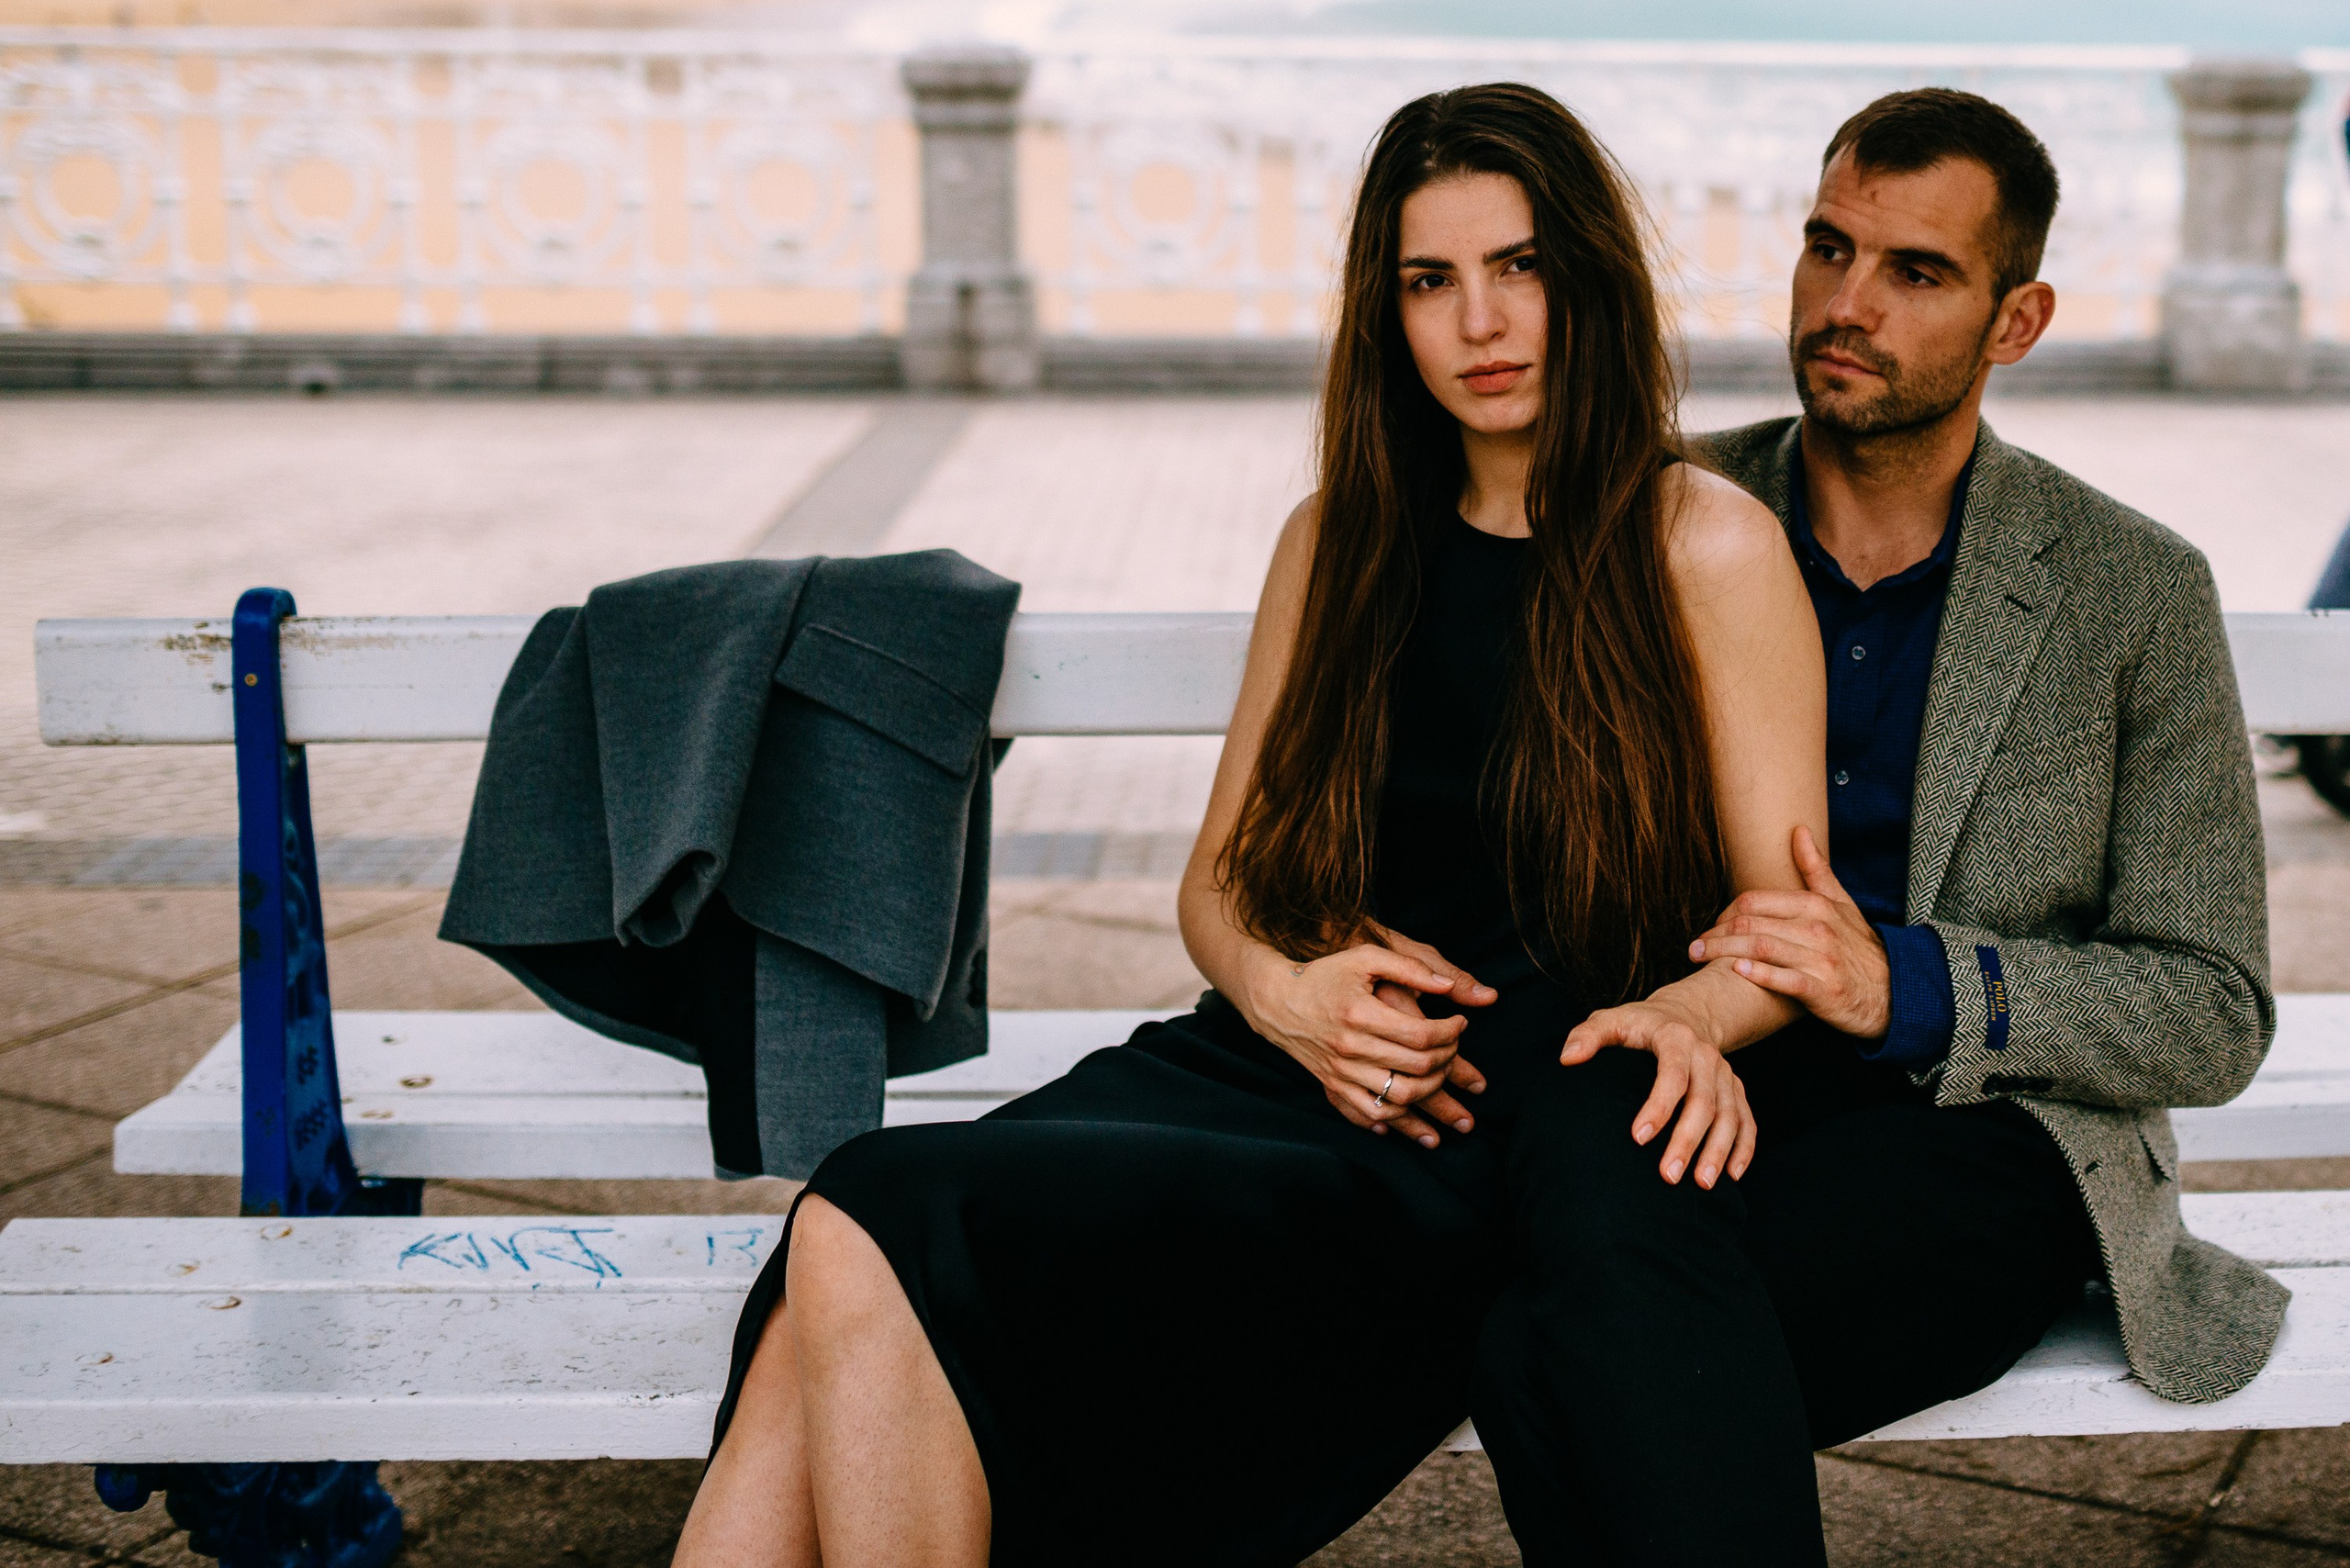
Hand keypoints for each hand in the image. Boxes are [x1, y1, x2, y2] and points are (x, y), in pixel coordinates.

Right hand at [1246, 940, 1492, 1148]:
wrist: (1276, 1001)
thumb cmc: (1324, 975)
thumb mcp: (1365, 957)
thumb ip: (1409, 968)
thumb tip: (1449, 986)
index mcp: (1361, 1014)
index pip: (1422, 1034)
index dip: (1451, 1032)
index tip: (1460, 1022)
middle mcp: (1350, 1048)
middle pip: (1417, 1066)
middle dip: (1449, 1058)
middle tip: (1454, 1044)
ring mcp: (1341, 1072)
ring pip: (1401, 1097)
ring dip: (1432, 1089)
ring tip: (1440, 1071)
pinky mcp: (1333, 1086)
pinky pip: (1373, 1113)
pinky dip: (1399, 1115)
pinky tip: (1413, 1102)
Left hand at [1561, 997, 1755, 1188]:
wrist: (1683, 1015)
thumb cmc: (1638, 1024)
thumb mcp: (1610, 1020)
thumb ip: (1587, 1035)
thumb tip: (1568, 1058)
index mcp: (1675, 1038)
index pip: (1672, 1074)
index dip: (1658, 1106)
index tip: (1638, 1138)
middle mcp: (1706, 1056)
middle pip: (1704, 1102)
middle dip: (1688, 1140)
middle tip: (1669, 1175)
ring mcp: (1725, 1074)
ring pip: (1729, 1115)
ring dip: (1718, 1151)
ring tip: (1701, 1184)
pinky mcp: (1736, 1089)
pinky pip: (1747, 1120)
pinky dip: (1744, 1147)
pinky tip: (1733, 1175)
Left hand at [1689, 825, 1889, 1038]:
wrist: (1892, 992)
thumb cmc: (1858, 947)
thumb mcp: (1842, 903)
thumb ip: (1816, 869)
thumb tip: (1798, 829)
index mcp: (1816, 905)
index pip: (1754, 901)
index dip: (1725, 913)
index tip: (1712, 927)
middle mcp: (1817, 928)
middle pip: (1751, 923)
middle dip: (1715, 934)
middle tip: (1694, 947)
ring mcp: (1821, 959)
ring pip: (1761, 948)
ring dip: (1724, 952)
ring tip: (1699, 958)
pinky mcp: (1823, 990)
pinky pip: (1784, 980)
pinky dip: (1758, 974)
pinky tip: (1736, 971)